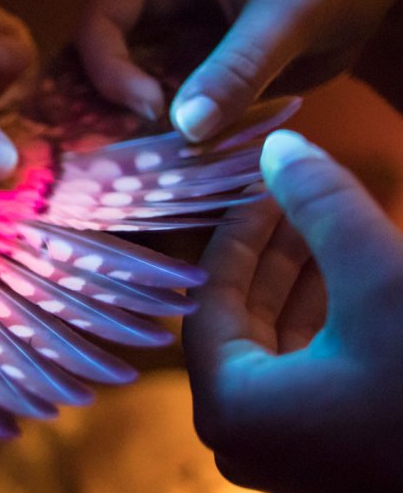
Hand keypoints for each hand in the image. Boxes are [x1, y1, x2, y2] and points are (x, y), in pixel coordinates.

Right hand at [75, 0, 402, 138]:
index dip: (110, 69)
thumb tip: (186, 130)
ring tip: (136, 167)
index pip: (100, 21)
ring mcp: (176, 36)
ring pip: (129, 85)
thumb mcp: (290, 13)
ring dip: (130, 125)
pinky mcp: (199, 67)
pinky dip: (167, 133)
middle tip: (109, 152)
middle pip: (98, 56)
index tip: (149, 109)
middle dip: (100, 103)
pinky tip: (172, 164)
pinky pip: (169, 102)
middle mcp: (157, 3)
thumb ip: (239, 68)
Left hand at [183, 130, 402, 490]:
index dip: (239, 231)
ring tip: (321, 216)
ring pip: (275, 342)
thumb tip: (277, 144)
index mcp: (229, 410)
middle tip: (292, 190)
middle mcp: (243, 438)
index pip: (211, 298)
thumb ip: (323, 208)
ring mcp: (283, 449)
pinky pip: (305, 370)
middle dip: (274, 250)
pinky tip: (345, 267)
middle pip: (242, 319)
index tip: (260, 182)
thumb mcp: (382, 283)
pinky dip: (322, 318)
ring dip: (301, 278)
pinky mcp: (323, 449)